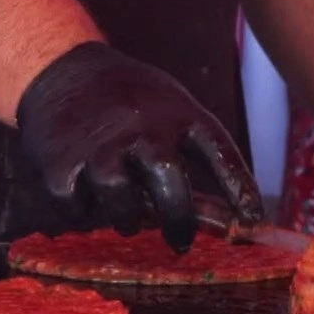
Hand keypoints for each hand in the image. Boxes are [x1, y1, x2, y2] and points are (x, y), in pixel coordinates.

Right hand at [17, 42, 263, 252]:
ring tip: (126, 217)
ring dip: (126, 218)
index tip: (253, 224)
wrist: (65, 71)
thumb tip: (232, 223)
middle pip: (167, 180)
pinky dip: (81, 213)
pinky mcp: (60, 160)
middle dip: (177, 219)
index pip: (219, 151)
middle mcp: (141, 126)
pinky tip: (85, 200)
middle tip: (180, 242)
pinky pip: (75, 206)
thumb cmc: (132, 104)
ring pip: (119, 198)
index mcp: (178, 112)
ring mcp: (99, 143)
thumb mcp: (171, 111)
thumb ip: (195, 160)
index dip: (240, 190)